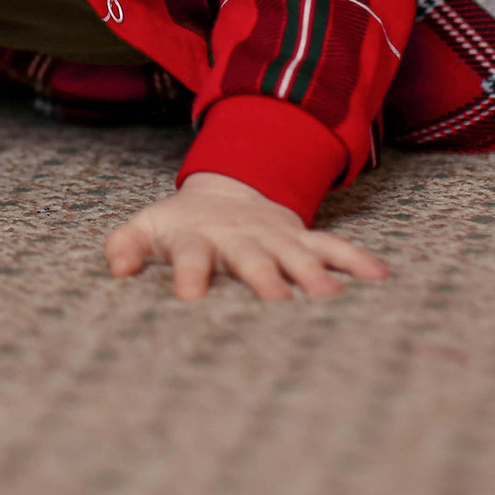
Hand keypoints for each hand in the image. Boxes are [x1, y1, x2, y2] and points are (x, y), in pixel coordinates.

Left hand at [105, 171, 387, 299]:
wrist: (224, 194)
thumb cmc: (179, 227)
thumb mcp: (146, 228)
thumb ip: (126, 245)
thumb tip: (115, 268)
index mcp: (197, 238)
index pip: (190, 254)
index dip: (188, 273)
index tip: (188, 298)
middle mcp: (239, 237)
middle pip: (250, 258)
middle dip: (262, 277)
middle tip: (275, 299)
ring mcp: (273, 238)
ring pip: (295, 255)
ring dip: (312, 273)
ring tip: (330, 297)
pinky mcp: (302, 239)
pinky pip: (333, 247)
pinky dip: (355, 259)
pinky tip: (380, 277)